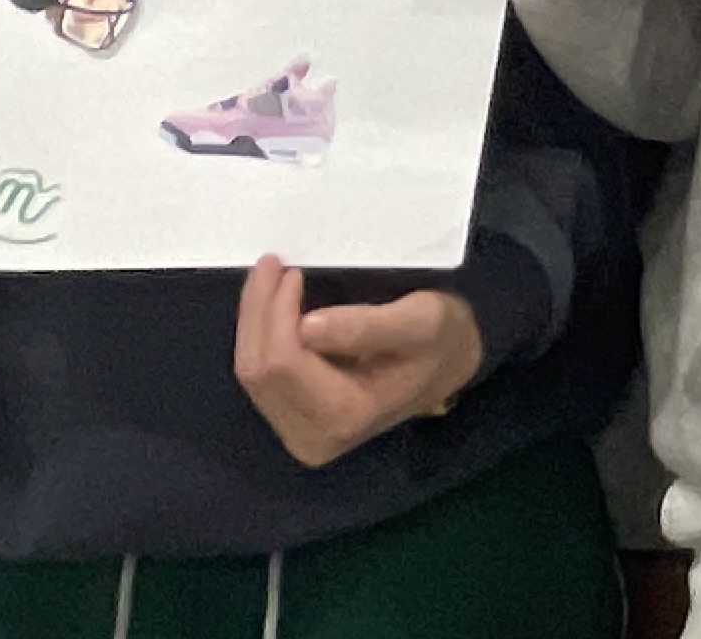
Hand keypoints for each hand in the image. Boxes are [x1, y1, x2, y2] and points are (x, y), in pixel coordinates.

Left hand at [233, 259, 484, 467]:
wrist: (448, 367)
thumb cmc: (440, 339)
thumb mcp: (420, 322)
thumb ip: (367, 326)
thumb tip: (305, 325)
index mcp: (345, 415)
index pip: (284, 363)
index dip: (275, 314)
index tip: (289, 270)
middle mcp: (314, 436)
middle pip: (258, 370)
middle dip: (257, 313)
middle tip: (271, 264)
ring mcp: (301, 434)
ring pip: (252, 373)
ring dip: (255, 323)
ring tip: (270, 280)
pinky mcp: (294, 422)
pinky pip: (261, 377)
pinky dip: (262, 338)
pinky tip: (274, 309)